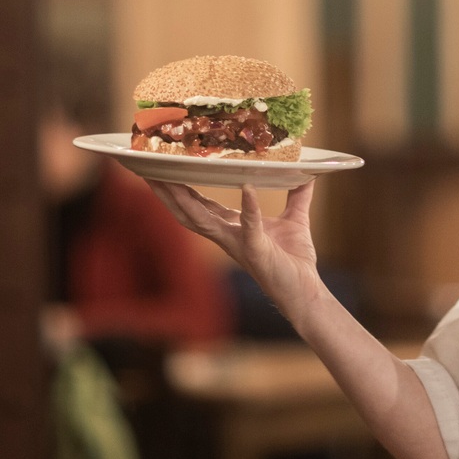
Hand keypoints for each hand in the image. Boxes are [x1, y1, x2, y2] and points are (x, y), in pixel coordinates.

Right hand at [146, 179, 323, 324]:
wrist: (306, 290)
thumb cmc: (295, 259)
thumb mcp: (295, 219)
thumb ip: (297, 195)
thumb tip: (307, 171)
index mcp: (232, 227)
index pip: (200, 205)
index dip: (181, 188)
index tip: (165, 168)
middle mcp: (228, 236)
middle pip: (189, 212)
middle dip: (169, 193)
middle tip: (150, 171)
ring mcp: (239, 244)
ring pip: (203, 221)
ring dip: (186, 200)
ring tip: (172, 180)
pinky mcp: (256, 251)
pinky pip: (250, 226)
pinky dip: (249, 207)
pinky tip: (247, 188)